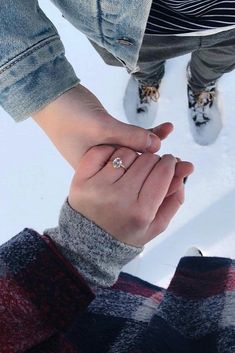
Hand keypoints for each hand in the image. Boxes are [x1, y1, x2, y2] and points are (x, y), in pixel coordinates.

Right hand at [32, 84, 172, 167]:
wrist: (52, 95)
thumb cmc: (69, 115)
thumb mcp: (101, 127)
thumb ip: (129, 137)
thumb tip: (157, 147)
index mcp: (98, 174)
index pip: (131, 180)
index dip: (154, 180)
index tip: (177, 176)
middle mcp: (105, 166)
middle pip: (137, 170)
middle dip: (160, 168)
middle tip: (185, 166)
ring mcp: (108, 151)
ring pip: (138, 154)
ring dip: (157, 150)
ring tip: (181, 154)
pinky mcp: (111, 136)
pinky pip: (134, 138)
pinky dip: (149, 134)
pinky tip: (166, 128)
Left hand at [68, 145, 192, 246]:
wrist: (89, 242)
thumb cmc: (125, 233)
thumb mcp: (155, 224)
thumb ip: (174, 198)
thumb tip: (185, 169)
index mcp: (140, 212)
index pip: (163, 172)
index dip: (170, 163)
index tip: (168, 162)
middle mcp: (119, 198)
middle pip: (147, 160)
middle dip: (153, 161)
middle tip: (149, 168)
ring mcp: (98, 188)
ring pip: (126, 153)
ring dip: (132, 157)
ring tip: (129, 170)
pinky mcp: (81, 180)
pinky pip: (102, 151)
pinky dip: (110, 152)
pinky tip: (114, 164)